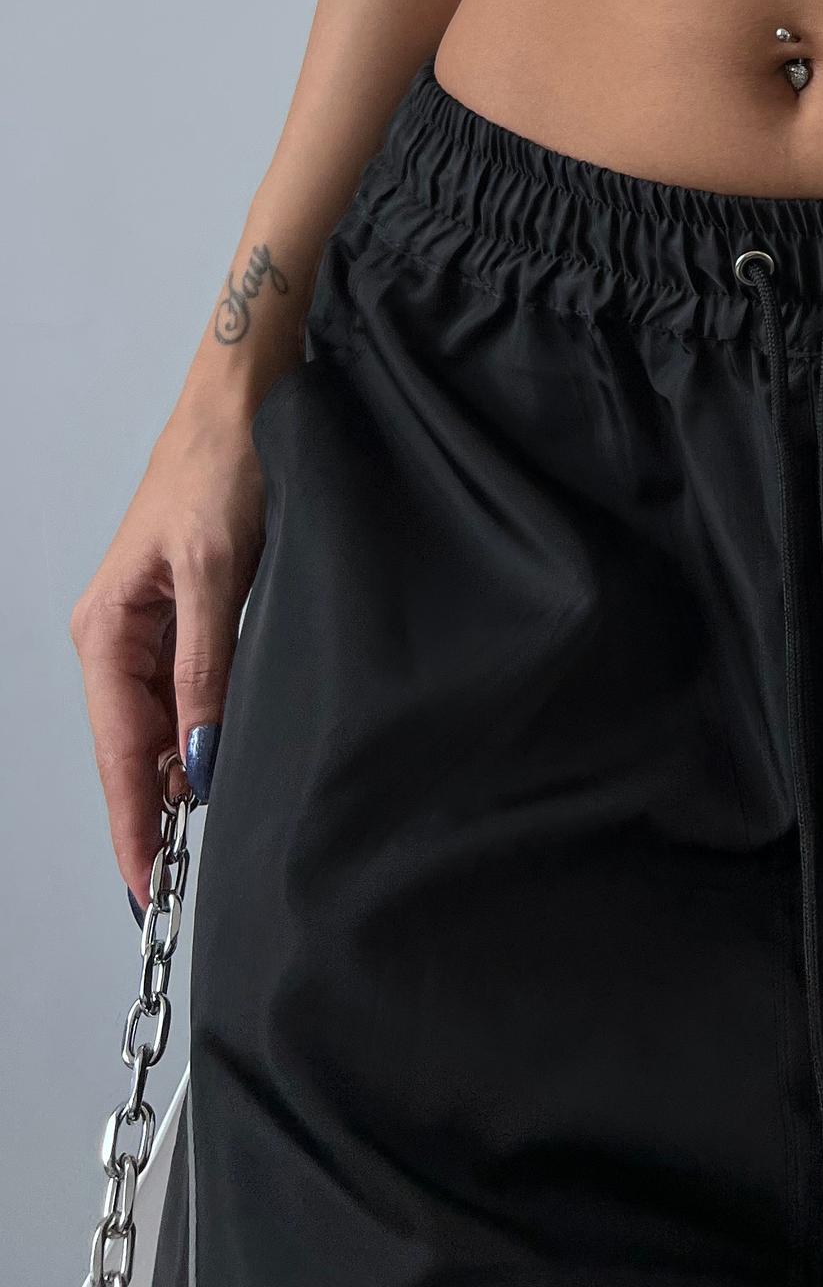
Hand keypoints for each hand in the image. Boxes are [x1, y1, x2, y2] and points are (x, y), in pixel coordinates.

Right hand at [71, 395, 267, 902]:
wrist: (242, 402)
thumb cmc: (220, 468)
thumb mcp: (214, 573)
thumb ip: (205, 669)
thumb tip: (196, 760)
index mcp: (105, 630)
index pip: (118, 753)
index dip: (133, 826)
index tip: (146, 892)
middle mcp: (115, 636)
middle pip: (130, 750)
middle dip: (148, 818)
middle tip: (170, 895)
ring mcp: (146, 627)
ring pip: (156, 728)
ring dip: (171, 781)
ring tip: (191, 851)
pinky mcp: (181, 615)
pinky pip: (181, 695)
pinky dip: (193, 736)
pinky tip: (209, 770)